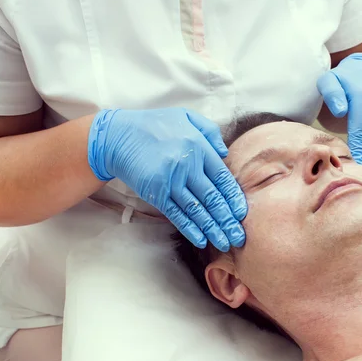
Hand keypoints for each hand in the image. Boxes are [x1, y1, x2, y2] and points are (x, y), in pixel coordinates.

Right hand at [87, 108, 246, 251]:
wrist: (118, 136)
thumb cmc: (156, 125)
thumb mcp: (186, 117)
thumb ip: (209, 131)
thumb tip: (225, 153)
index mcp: (198, 147)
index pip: (223, 178)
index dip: (234, 198)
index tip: (243, 214)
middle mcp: (187, 166)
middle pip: (213, 198)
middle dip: (228, 220)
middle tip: (239, 238)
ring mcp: (170, 181)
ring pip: (197, 210)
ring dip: (212, 230)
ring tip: (225, 244)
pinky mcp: (155, 192)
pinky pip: (176, 214)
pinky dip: (190, 229)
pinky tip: (201, 240)